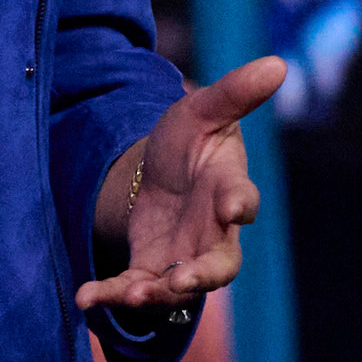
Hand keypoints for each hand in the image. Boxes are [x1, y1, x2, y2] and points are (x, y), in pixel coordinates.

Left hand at [85, 56, 287, 311]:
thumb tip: (277, 63)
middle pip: (221, 264)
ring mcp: (183, 255)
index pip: (243, 200)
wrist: (158, 169)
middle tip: (184, 281)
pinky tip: (84, 298)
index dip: (241, 204)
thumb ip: (235, 93)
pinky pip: (135, 288)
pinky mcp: (151, 267)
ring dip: (156, 294)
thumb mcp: (202, 110)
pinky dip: (112, 295)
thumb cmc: (190, 139)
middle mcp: (213, 232)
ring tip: (130, 297)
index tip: (235, 208)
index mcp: (228, 189)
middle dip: (203, 275)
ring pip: (178, 286)